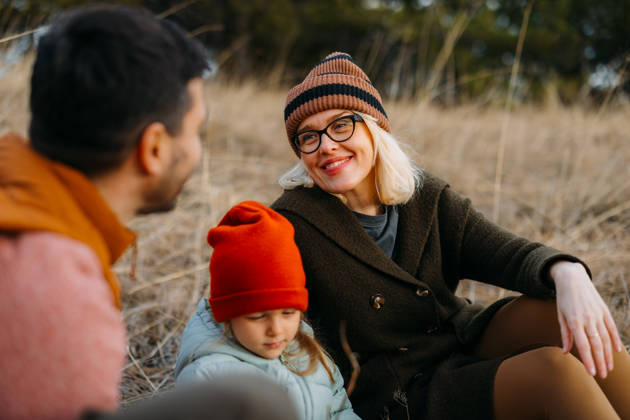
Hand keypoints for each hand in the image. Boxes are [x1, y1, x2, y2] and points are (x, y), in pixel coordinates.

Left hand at [551, 261, 623, 377]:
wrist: (573, 278)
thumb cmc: (563, 299)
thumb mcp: (560, 315)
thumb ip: (564, 334)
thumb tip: (565, 352)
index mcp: (574, 321)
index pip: (583, 345)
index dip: (588, 360)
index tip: (591, 373)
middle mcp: (588, 319)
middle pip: (597, 345)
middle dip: (600, 362)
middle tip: (602, 376)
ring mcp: (598, 315)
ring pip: (606, 339)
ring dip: (608, 355)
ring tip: (609, 368)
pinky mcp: (605, 311)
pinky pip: (612, 328)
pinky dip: (615, 340)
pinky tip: (617, 351)